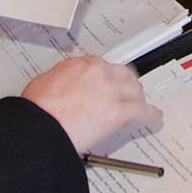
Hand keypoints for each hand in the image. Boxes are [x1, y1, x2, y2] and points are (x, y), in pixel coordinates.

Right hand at [21, 55, 158, 155]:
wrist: (38, 127)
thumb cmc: (36, 110)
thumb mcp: (45, 82)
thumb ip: (62, 79)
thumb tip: (65, 85)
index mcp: (80, 65)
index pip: (102, 66)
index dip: (107, 77)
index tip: (108, 81)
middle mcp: (98, 73)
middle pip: (123, 74)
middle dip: (126, 84)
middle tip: (127, 91)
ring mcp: (110, 92)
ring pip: (134, 90)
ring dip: (137, 97)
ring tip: (139, 104)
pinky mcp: (118, 113)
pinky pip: (142, 111)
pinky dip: (150, 114)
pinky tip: (154, 117)